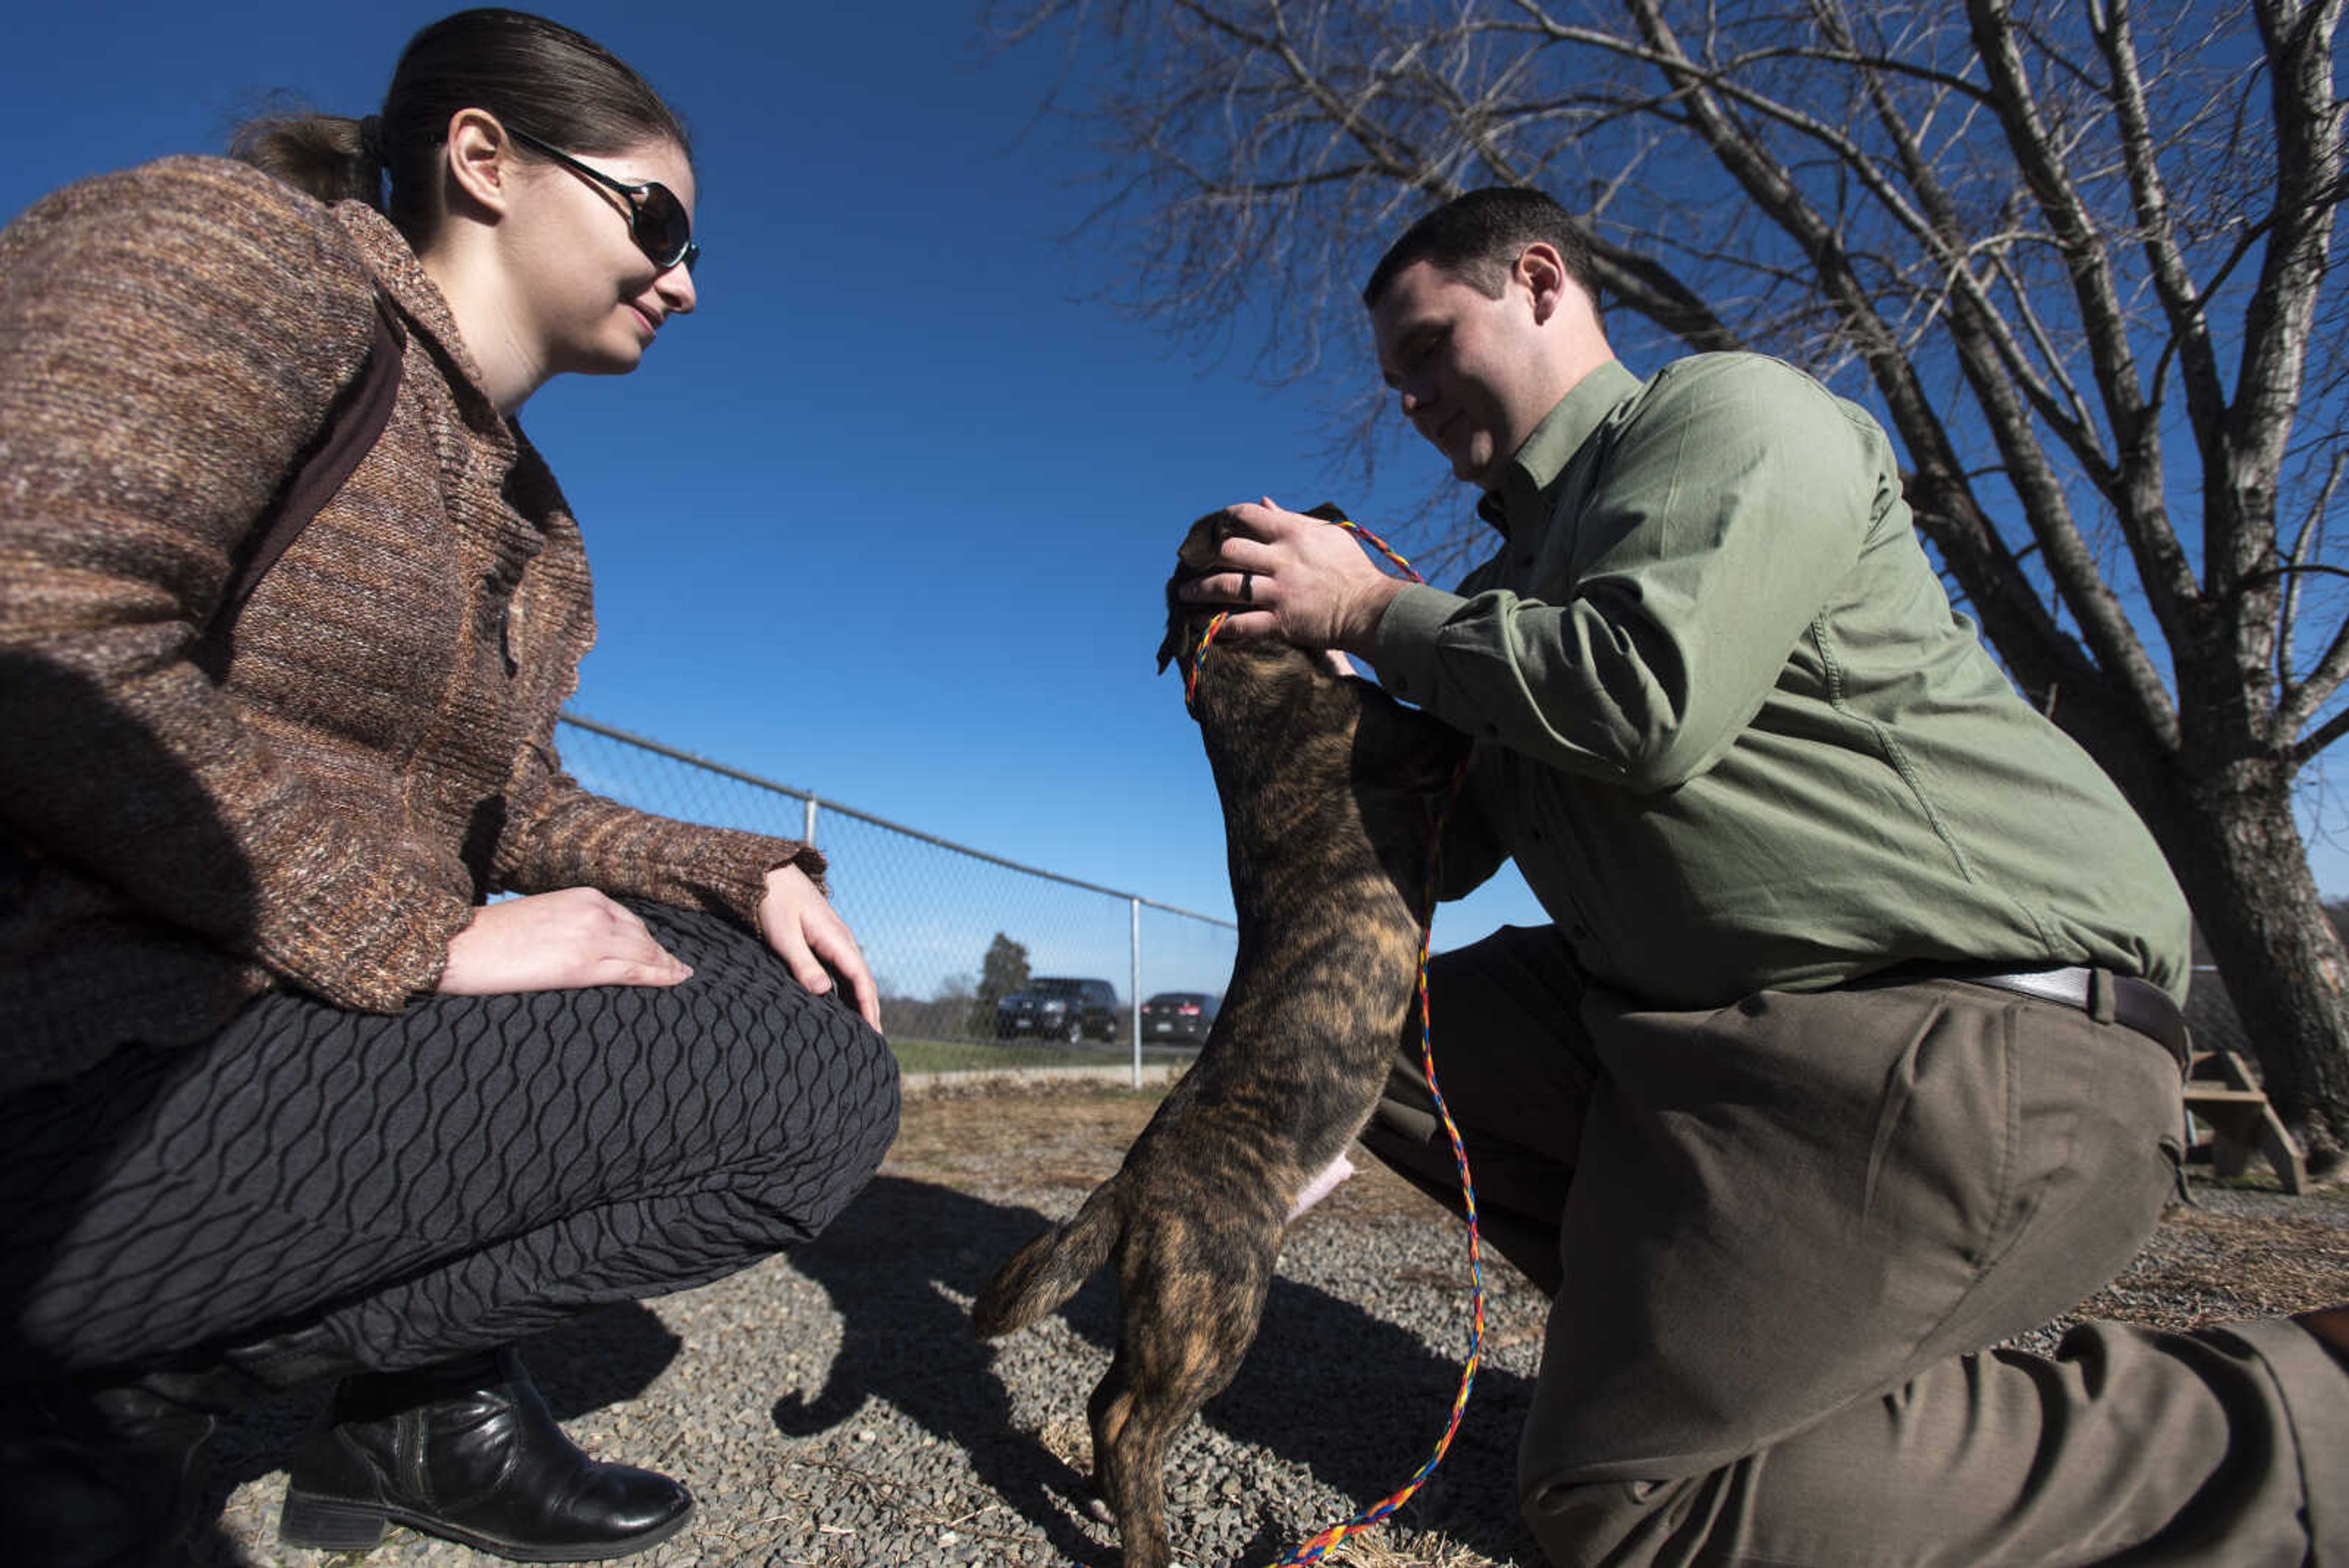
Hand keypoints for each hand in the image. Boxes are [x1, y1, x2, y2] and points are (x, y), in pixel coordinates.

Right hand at [438, 887, 691, 993]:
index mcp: (584, 896)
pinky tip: (675, 980)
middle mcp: (594, 911)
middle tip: (677, 966)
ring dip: (666, 966)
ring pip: (643, 953)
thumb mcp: (543, 915)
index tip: (659, 949)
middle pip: (641, 936)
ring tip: (679, 975)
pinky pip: (634, 971)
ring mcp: (592, 937)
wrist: (464, 944)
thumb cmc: (494, 935)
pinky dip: (660, 976)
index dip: (647, 938)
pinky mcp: (583, 965)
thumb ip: (572, 923)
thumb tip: (587, 944)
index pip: (628, 920)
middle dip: (660, 952)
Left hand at [758, 863, 881, 1030]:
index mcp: (836, 938)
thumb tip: (823, 992)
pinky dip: (848, 990)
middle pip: (863, 980)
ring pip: (855, 976)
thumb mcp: (783, 935)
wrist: (768, 873)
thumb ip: (802, 963)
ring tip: (864, 1029)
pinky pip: (843, 970)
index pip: (860, 978)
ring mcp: (835, 939)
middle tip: (875, 1041)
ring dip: (861, 1001)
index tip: (873, 1032)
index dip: (868, 1006)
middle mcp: (841, 939)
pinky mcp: (824, 940)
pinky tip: (843, 1004)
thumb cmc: (772, 902)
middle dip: (871, 1010)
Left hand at [1177, 498, 1408, 654]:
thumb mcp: (1326, 534)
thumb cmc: (1351, 568)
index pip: (1248, 515)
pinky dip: (1218, 625)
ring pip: (1227, 587)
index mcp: (1292, 533)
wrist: (1369, 608)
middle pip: (1229, 551)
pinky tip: (1202, 625)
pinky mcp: (1281, 622)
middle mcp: (1281, 560)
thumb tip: (1265, 502)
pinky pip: (1240, 624)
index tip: (1214, 525)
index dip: (1225, 517)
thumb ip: (1291, 518)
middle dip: (1205, 557)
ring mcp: (1279, 592)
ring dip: (1200, 591)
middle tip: (1191, 563)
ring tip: (1184, 593)